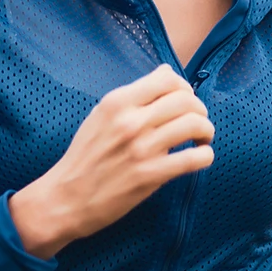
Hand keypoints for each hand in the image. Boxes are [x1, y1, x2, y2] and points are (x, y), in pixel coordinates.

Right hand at [8, 64, 214, 258]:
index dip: (184, 87)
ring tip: (201, 139)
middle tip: (198, 121)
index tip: (184, 99)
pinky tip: (199, 157)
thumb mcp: (100, 115)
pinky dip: (205, 155)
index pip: (167, 78)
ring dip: (206, 130)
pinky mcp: (151, 175)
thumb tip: (166, 72)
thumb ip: (134, 95)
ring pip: (195, 124)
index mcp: (117, 102)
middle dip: (199, 109)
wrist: (65, 198)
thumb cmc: (84, 156)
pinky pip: (195, 158)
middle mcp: (131, 121)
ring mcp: (142, 148)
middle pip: (187, 99)